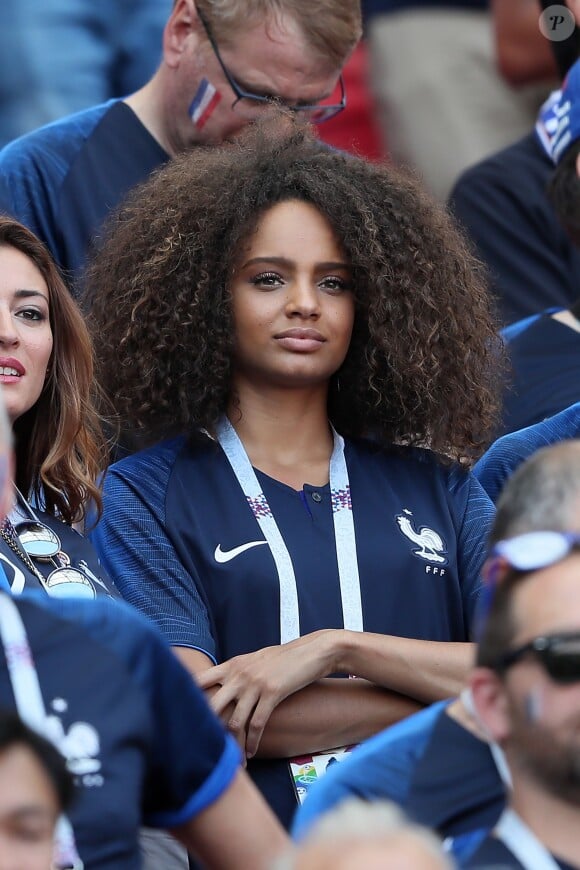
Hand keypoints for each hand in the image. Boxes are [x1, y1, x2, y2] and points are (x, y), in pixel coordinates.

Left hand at [196, 630, 337, 757]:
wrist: (312, 651)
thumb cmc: (284, 657)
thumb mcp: (256, 659)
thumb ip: (238, 672)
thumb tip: (224, 687)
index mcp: (233, 665)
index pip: (201, 680)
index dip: (187, 697)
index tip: (178, 716)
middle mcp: (239, 674)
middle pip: (212, 705)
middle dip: (206, 729)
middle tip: (202, 748)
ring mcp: (254, 683)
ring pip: (234, 720)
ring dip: (232, 743)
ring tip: (232, 759)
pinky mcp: (272, 693)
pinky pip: (256, 723)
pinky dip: (252, 741)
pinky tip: (251, 752)